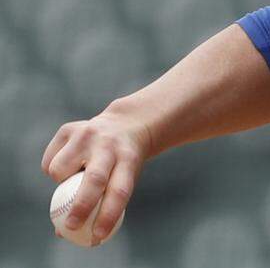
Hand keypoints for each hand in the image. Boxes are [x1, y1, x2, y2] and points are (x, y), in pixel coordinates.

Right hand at [42, 106, 150, 245]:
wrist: (125, 125)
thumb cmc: (122, 163)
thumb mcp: (122, 179)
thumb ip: (99, 205)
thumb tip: (63, 232)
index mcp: (128, 158)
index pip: (119, 191)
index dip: (108, 215)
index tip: (97, 236)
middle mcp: (108, 144)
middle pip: (94, 179)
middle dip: (81, 206)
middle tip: (70, 226)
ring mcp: (87, 134)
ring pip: (60, 169)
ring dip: (60, 183)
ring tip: (73, 177)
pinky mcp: (68, 129)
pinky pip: (49, 161)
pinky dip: (53, 170)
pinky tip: (70, 162)